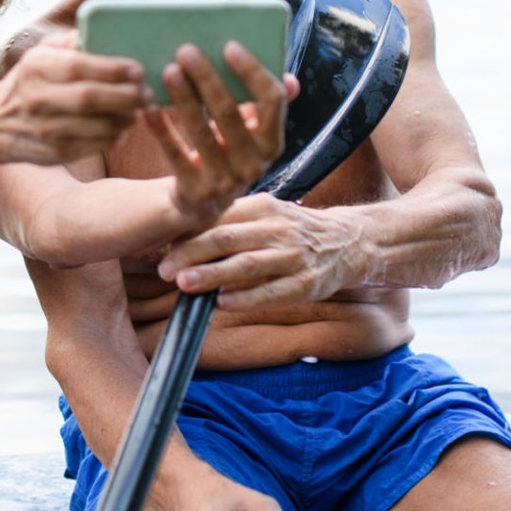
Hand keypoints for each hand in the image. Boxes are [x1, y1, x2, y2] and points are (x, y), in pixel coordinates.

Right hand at [0, 32, 146, 163]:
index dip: (114, 69)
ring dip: (127, 118)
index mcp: (36, 68)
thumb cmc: (28, 82)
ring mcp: (47, 129)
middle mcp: (39, 99)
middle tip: (147, 92)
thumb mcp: (40, 54)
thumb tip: (104, 33)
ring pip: (99, 126)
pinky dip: (116, 136)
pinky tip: (122, 126)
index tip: (138, 69)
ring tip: (138, 109)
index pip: (80, 67)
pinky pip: (96, 145)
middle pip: (92, 98)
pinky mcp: (56, 153)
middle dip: (127, 95)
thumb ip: (70, 42)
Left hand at [148, 42, 293, 224]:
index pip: (272, 101)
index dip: (252, 72)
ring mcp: (226, 182)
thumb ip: (265, 105)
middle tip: (186, 51)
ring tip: (168, 71)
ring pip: (201, 132)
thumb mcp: (250, 134)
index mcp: (272, 143)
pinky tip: (149, 108)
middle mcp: (254, 165)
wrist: (200, 202)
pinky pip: (176, 155)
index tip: (229, 46)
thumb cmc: (226, 153)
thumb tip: (291, 80)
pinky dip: (162, 129)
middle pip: (230, 113)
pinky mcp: (196, 193)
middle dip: (207, 78)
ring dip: (184, 98)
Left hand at [157, 194, 370, 309]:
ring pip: (248, 265)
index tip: (162, 247)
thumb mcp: (264, 212)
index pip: (219, 216)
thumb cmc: (292, 229)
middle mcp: (278, 228)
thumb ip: (228, 220)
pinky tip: (223, 304)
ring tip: (186, 285)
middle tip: (166, 269)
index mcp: (262, 206)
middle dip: (193, 254)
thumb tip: (177, 235)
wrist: (348, 241)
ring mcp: (294, 256)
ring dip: (214, 275)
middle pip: (228, 238)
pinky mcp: (307, 283)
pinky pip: (274, 292)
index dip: (188, 232)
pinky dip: (247, 299)